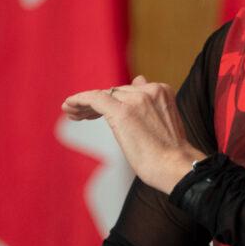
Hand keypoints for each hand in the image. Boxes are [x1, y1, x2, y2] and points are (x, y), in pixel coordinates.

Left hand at [62, 75, 205, 192]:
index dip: (112, 98)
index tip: (97, 110)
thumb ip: (149, 100)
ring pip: (104, 94)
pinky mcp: (123, 112)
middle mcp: (150, 89)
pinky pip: (95, 98)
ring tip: (71, 113)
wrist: (176, 166)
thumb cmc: (171, 151)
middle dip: (97, 104)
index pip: (129, 89)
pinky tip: (67, 106)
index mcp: (162, 90)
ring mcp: (137, 99)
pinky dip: (79, 100)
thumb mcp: (162, 119)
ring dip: (86, 105)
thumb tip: (138, 79)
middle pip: (115, 91)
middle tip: (80, 116)